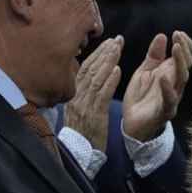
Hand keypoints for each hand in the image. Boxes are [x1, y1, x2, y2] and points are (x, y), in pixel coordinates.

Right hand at [65, 36, 121, 152]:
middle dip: (104, 52)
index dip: (97, 54)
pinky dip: (109, 81)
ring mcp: (84, 104)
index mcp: (72, 93)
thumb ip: (83, 92)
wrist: (78, 153)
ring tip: (118, 48)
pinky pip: (102, 95)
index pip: (84, 69)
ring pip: (96, 78)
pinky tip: (117, 70)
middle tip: (117, 39)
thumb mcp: (78, 108)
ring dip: (108, 61)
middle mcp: (76, 96)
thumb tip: (88, 75)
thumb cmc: (82, 131)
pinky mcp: (93, 114)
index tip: (108, 42)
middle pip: (90, 69)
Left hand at [122, 31, 191, 142]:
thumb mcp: (144, 71)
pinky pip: (169, 99)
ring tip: (176, 48)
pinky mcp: (165, 110)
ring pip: (182, 78)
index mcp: (171, 74)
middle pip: (187, 64)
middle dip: (184, 49)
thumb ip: (154, 55)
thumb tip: (162, 35)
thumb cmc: (141, 97)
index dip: (185, 44)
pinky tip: (163, 77)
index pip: (186, 57)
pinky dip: (167, 88)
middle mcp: (176, 84)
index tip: (178, 32)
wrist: (133, 124)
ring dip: (180, 62)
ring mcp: (172, 97)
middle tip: (178, 36)